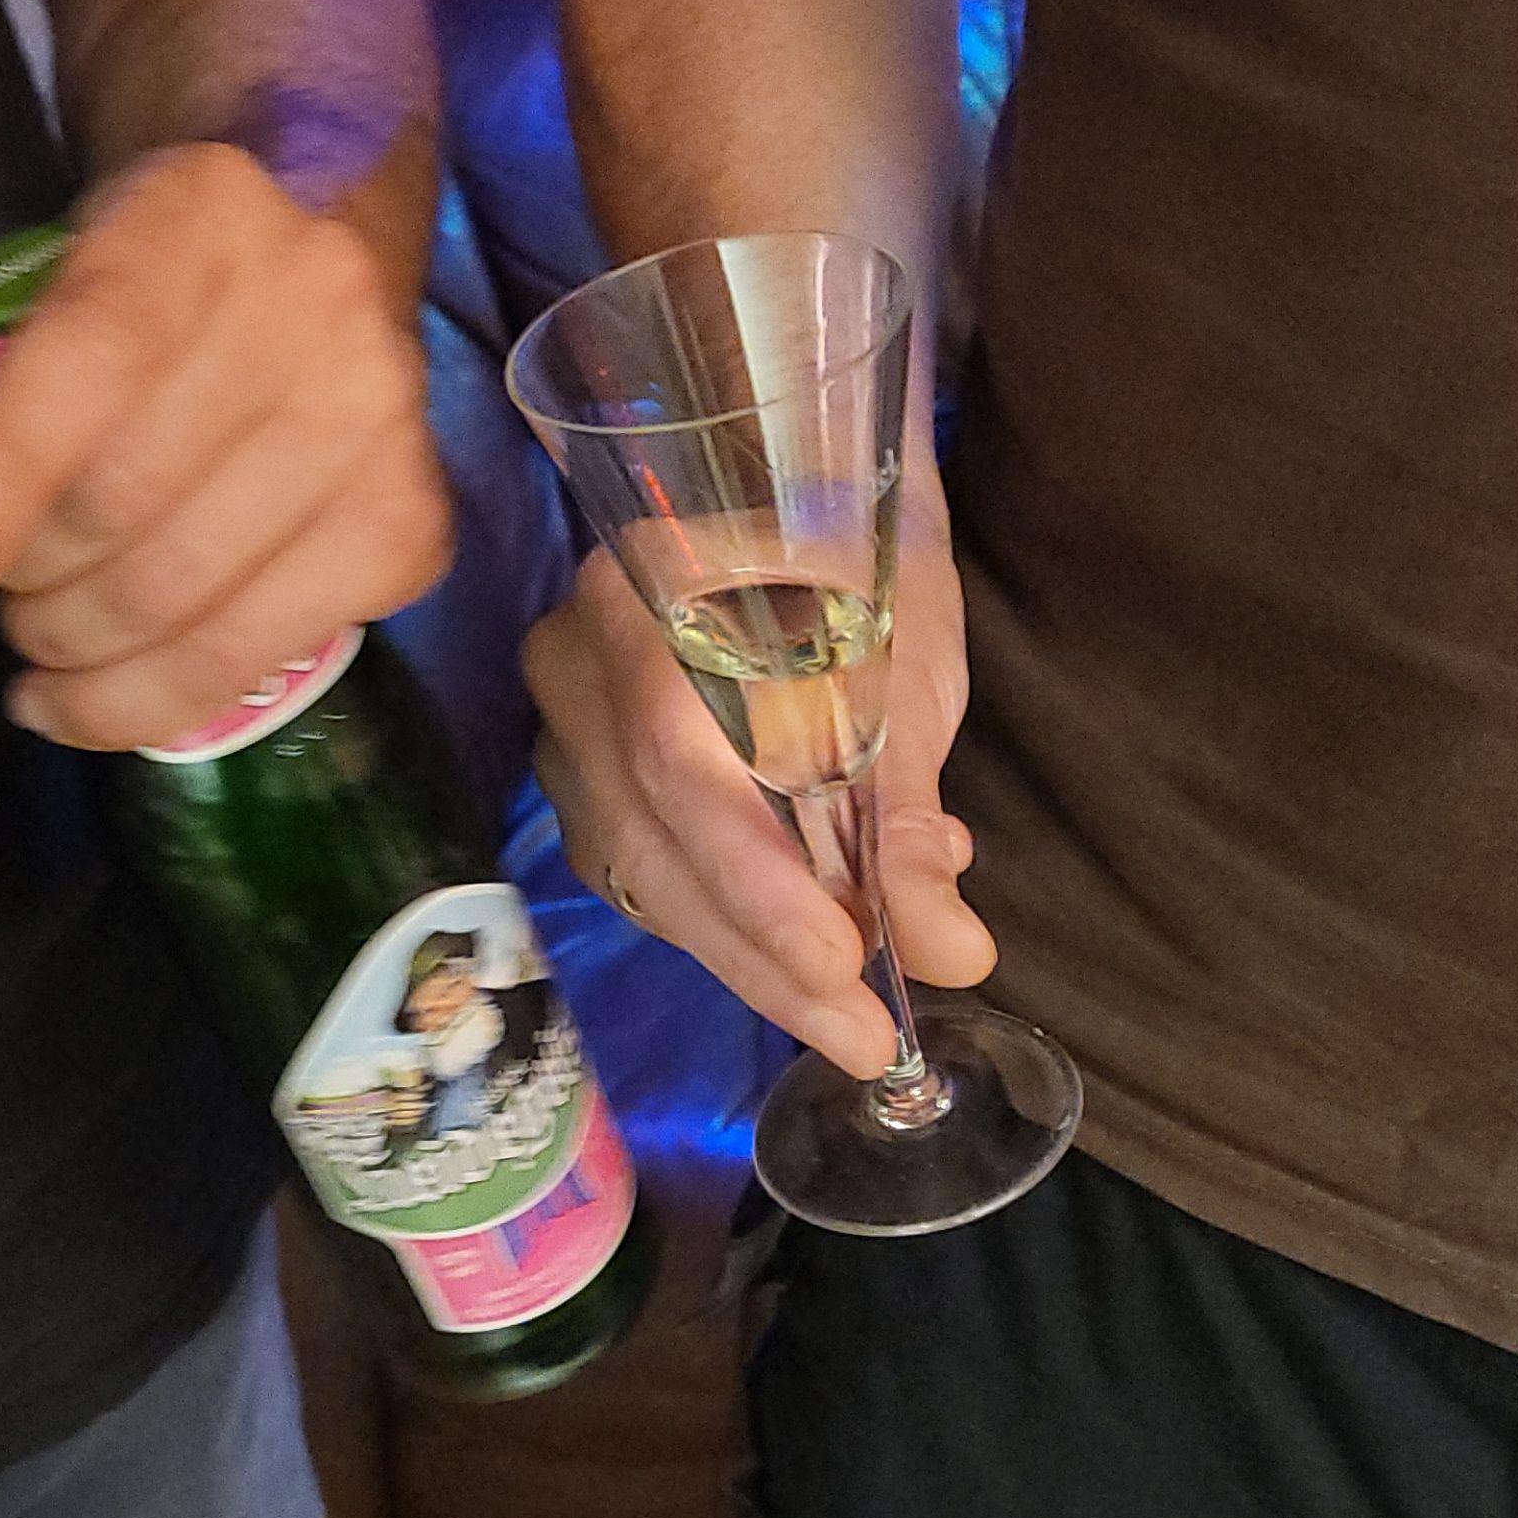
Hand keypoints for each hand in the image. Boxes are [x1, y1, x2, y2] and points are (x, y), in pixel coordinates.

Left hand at [0, 142, 451, 750]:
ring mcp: (381, 419)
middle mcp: (315, 307)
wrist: (313, 229)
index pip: (92, 358)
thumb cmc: (137, 285)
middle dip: (30, 584)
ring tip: (42, 647)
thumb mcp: (17, 292)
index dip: (1, 475)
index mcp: (196, 216)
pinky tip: (104, 689)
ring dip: (84, 654)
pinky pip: (273, 648)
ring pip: (194, 594)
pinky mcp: (412, 518)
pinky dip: (165, 697)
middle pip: (131, 503)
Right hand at [521, 466, 990, 1078]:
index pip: (677, 758)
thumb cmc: (864, 549)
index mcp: (643, 585)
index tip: (844, 963)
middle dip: (761, 954)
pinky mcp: (582, 773)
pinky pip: (638, 874)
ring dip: (744, 958)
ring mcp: (564, 718)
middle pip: (651, 836)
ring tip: (848, 1015)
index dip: (755, 879)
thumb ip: (907, 811)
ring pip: (640, 872)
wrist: (809, 481)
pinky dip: (722, 928)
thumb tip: (953, 953)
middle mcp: (575, 654)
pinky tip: (800, 957)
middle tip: (861, 1036)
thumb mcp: (907, 664)